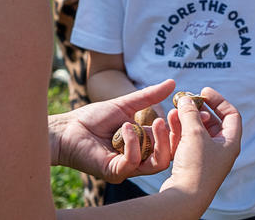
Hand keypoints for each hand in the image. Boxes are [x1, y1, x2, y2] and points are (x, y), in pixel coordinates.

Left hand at [49, 79, 176, 182]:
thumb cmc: (94, 117)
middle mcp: (140, 159)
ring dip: (159, 140)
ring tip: (156, 121)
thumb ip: (150, 96)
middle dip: (174, 136)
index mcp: (145, 144)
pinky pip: (133, 161)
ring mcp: (128, 168)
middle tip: (172, 116)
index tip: (186, 112)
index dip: (180, 128)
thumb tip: (173, 82)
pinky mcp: (115, 172)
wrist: (68, 128)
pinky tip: (125, 127)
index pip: (171, 142)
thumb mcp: (127, 103)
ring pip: (158, 163)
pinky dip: (133, 142)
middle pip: (169, 155)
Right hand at [160, 87, 241, 200]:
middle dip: (197, 110)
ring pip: (197, 132)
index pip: (231, 114)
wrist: (184, 198)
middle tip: (185, 101)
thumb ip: (191, 112)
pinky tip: (169, 126)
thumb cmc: (196, 167)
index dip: (218, 100)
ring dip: (186, 120)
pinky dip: (180, 133)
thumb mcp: (195, 133)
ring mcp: (207, 158)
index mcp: (230, 142)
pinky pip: (188, 143)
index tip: (203, 92)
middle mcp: (221, 150)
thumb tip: (186, 98)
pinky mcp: (192, 165)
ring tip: (173, 112)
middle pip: (213, 122)